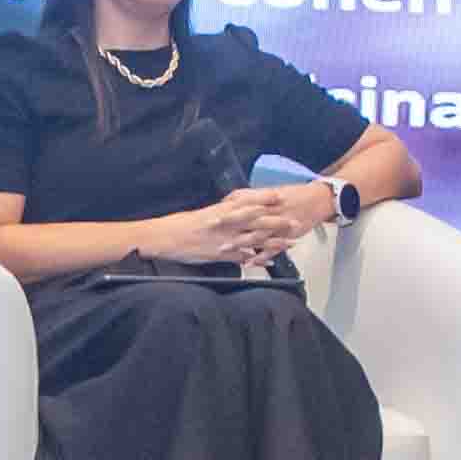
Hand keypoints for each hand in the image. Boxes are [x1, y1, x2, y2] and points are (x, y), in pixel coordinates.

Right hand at [169, 187, 307, 266]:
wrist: (165, 237)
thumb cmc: (181, 225)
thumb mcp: (203, 215)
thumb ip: (220, 214)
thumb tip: (230, 211)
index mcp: (221, 211)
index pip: (248, 202)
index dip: (265, 199)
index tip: (280, 196)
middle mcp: (226, 224)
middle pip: (257, 221)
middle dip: (277, 222)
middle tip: (295, 221)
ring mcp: (224, 239)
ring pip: (254, 239)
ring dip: (274, 242)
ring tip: (291, 244)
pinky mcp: (220, 254)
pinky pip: (242, 257)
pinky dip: (257, 260)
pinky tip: (270, 263)